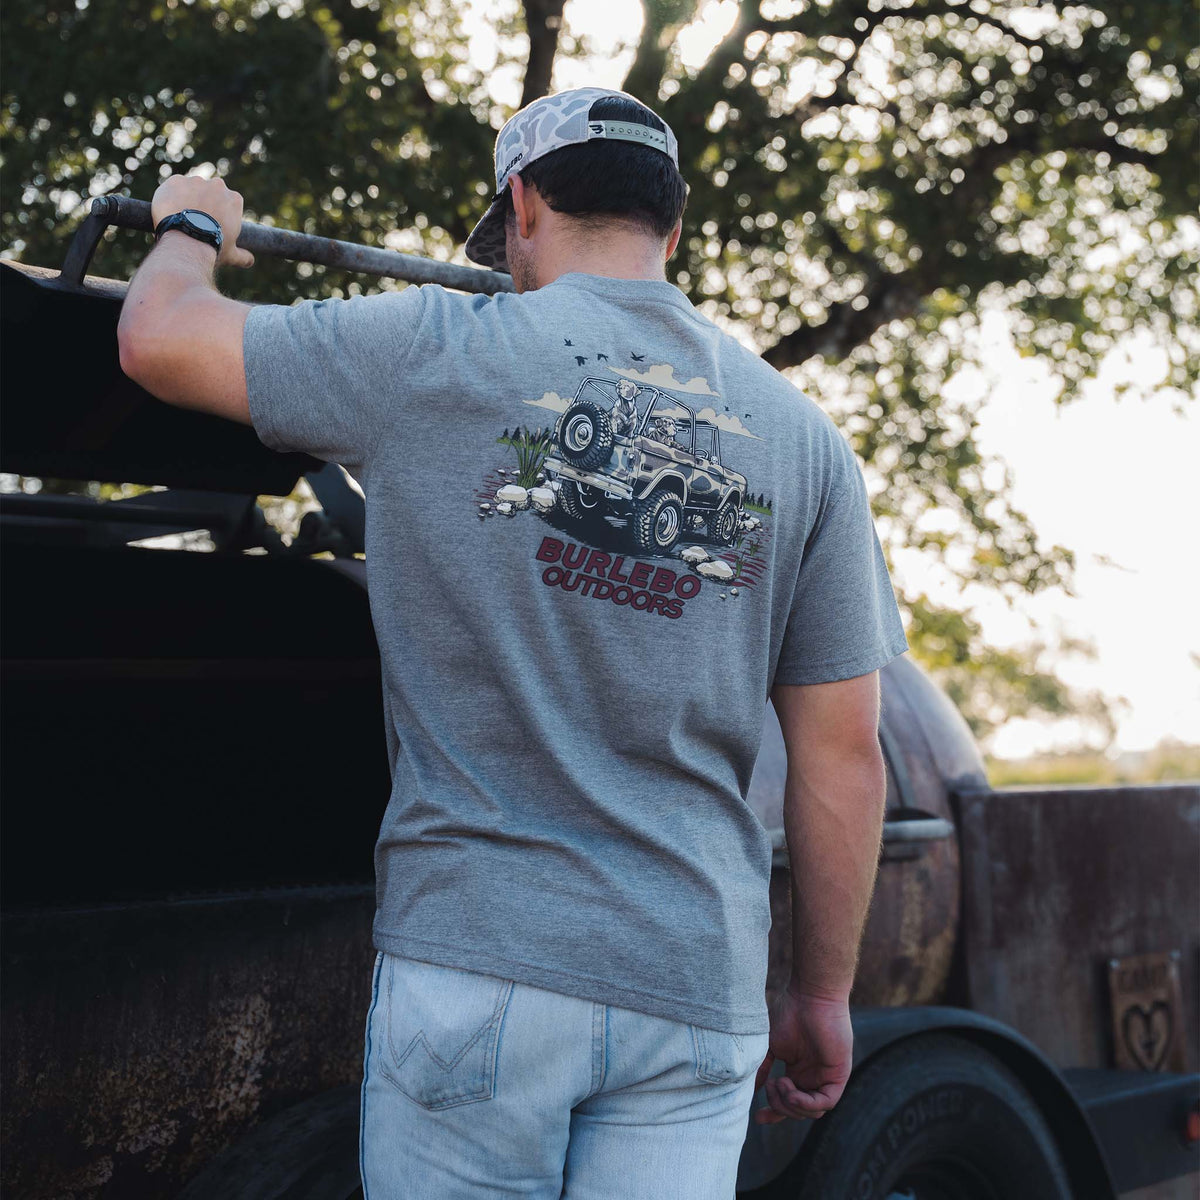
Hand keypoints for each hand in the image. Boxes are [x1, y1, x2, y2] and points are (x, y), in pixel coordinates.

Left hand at [150, 173, 254, 269]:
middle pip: (210, 191)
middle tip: (196, 221)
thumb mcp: (231, 254)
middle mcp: (217, 185)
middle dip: (204, 202)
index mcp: (234, 200)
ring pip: (191, 188)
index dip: (220, 212)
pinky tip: (169, 211)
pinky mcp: (176, 181)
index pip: (229, 201)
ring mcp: (196, 181)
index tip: (213, 223)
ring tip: (180, 218)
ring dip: (187, 198)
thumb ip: (242, 256)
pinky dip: (170, 196)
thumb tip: (250, 260)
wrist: (187, 242)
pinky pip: (173, 186)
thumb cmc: (212, 248)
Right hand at [752, 985, 852, 1123]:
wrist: (810, 997)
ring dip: (791, 1105)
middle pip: (798, 1111)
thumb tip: (750, 1089)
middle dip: (780, 1107)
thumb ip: (762, 1068)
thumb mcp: (770, 1045)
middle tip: (770, 1087)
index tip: (758, 1119)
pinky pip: (826, 1102)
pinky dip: (807, 1103)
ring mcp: (826, 1077)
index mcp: (798, 1071)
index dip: (774, 1114)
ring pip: (812, 1112)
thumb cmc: (790, 1013)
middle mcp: (813, 1077)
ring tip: (780, 1083)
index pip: (788, 1102)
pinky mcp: (839, 1075)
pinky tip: (792, 1091)